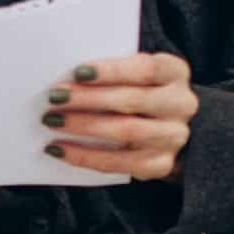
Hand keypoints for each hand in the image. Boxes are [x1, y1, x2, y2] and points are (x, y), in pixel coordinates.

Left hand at [45, 52, 198, 181]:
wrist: (165, 128)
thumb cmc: (139, 91)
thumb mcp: (134, 74)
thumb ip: (111, 73)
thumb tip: (67, 80)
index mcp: (175, 72)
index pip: (146, 69)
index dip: (111, 70)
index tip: (78, 72)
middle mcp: (181, 104)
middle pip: (132, 100)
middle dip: (88, 99)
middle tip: (55, 97)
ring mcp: (174, 136)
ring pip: (126, 131)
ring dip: (84, 126)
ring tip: (53, 121)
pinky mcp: (160, 164)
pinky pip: (119, 163)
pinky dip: (85, 157)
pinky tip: (60, 150)